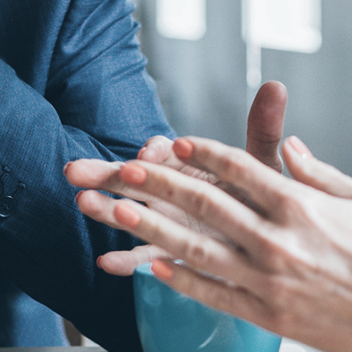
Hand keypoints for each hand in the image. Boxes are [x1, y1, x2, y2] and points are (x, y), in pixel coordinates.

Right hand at [66, 82, 290, 274]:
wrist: (265, 238)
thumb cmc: (261, 196)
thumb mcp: (262, 164)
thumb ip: (262, 129)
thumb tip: (274, 87)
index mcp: (187, 164)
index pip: (164, 152)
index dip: (154, 151)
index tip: (149, 152)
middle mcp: (170, 190)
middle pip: (133, 178)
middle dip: (106, 173)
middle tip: (76, 171)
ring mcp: (166, 221)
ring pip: (130, 214)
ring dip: (105, 210)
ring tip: (83, 204)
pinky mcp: (169, 251)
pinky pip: (144, 257)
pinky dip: (125, 261)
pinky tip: (107, 263)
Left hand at [73, 128, 351, 351]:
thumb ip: (317, 171)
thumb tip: (289, 145)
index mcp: (302, 205)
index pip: (240, 169)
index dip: (202, 154)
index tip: (174, 142)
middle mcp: (280, 241)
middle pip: (206, 205)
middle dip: (159, 184)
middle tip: (123, 169)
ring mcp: (271, 282)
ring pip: (198, 250)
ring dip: (153, 229)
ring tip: (119, 213)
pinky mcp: (271, 317)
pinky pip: (216, 295)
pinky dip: (182, 281)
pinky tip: (153, 268)